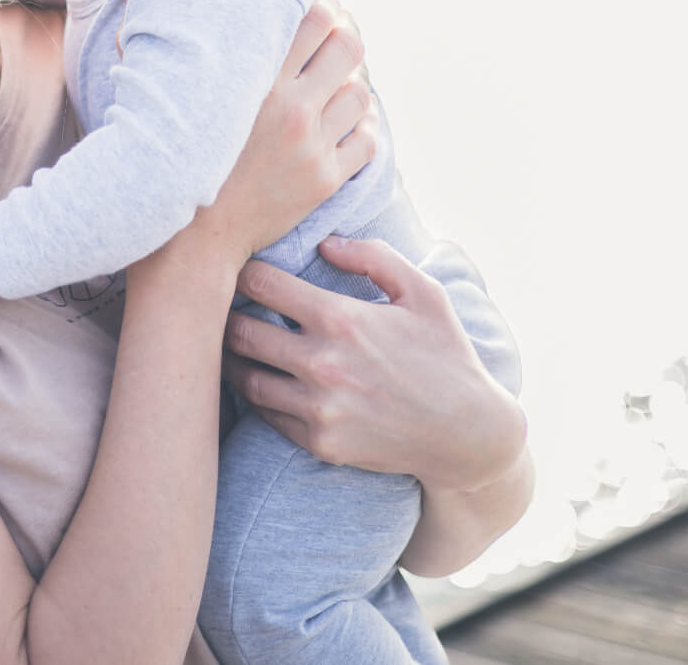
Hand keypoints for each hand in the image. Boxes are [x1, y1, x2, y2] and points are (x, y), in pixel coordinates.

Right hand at [197, 0, 378, 263]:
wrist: (193, 239)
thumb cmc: (174, 160)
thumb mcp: (170, 98)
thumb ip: (171, 47)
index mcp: (257, 83)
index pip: (312, 20)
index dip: (322, 7)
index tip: (319, 8)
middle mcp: (292, 110)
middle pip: (348, 46)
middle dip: (346, 35)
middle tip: (338, 36)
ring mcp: (313, 147)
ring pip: (361, 93)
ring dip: (353, 83)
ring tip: (338, 83)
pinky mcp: (326, 180)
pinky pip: (367, 140)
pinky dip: (362, 127)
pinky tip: (347, 123)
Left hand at [223, 236, 526, 492]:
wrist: (469, 436)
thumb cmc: (446, 353)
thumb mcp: (423, 292)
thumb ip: (373, 256)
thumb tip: (324, 244)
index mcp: (341, 319)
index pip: (260, 284)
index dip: (243, 271)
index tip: (239, 268)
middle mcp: (322, 364)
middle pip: (238, 331)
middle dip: (223, 313)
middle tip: (218, 304)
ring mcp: (318, 409)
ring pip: (244, 377)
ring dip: (230, 357)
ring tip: (224, 341)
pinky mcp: (320, 443)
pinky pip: (266, 414)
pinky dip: (256, 394)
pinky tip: (255, 376)